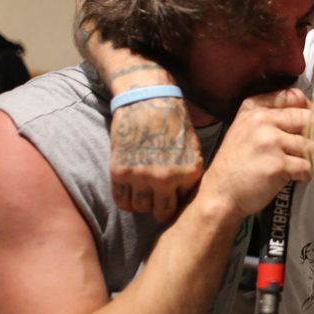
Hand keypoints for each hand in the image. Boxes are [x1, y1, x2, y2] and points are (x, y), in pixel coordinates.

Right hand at [110, 97, 203, 222]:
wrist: (148, 101)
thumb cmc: (172, 123)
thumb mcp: (193, 148)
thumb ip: (190, 174)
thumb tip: (187, 198)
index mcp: (189, 172)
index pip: (184, 204)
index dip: (177, 200)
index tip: (172, 197)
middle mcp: (167, 178)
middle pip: (162, 213)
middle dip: (160, 208)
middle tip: (156, 201)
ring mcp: (142, 176)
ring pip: (140, 208)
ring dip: (142, 203)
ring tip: (143, 192)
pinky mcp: (121, 171)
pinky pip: (121, 200)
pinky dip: (125, 200)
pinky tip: (129, 191)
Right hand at [202, 88, 311, 219]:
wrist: (220, 194)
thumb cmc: (235, 164)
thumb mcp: (244, 128)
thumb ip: (270, 115)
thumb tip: (307, 110)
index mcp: (254, 108)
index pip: (294, 97)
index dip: (307, 109)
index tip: (307, 123)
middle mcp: (262, 120)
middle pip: (308, 118)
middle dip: (313, 135)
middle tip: (307, 148)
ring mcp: (271, 141)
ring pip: (310, 144)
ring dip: (309, 157)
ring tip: (297, 165)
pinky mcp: (279, 164)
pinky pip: (307, 165)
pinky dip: (305, 174)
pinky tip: (295, 177)